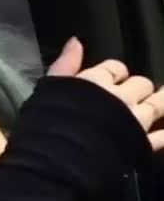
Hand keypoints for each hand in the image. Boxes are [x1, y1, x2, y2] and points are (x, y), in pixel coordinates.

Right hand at [48, 37, 163, 150]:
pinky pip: (160, 138)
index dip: (114, 73)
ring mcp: (134, 121)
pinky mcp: (141, 145)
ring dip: (160, 102)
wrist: (61, 159)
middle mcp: (120, 97)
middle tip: (133, 96)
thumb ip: (65, 65)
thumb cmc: (48, 124)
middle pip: (139, 84)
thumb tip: (75, 41)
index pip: (114, 68)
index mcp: (97, 81)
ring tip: (162, 101)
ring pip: (156, 105)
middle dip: (137, 88)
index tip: (110, 81)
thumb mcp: (50, 89)